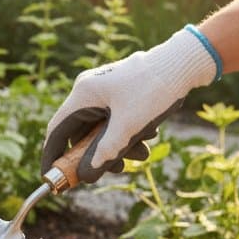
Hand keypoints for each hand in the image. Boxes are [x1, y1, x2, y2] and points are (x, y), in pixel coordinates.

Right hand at [41, 27, 217, 182]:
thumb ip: (105, 152)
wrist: (187, 61)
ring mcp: (106, 89)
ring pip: (101, 128)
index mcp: (83, 95)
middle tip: (117, 169)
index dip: (52, 156)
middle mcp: (90, 90)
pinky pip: (114, 119)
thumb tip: (85, 176)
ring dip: (118, 146)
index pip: (57, 131)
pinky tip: (148, 136)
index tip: (51, 177)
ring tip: (142, 154)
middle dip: (98, 154)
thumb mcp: (129, 127)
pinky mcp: (121, 91)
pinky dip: (127, 133)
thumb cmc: (155, 89)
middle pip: (81, 133)